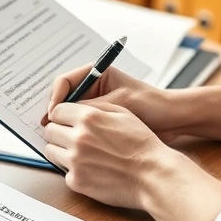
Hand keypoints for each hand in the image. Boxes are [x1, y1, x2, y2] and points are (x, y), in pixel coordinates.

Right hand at [42, 64, 176, 139]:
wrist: (173, 120)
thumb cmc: (151, 105)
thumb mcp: (118, 104)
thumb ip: (89, 108)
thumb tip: (59, 115)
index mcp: (97, 75)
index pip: (65, 82)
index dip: (55, 98)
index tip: (52, 114)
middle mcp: (93, 89)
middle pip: (63, 99)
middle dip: (55, 113)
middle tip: (47, 129)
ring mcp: (96, 106)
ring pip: (69, 116)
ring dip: (63, 126)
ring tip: (57, 139)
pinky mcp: (100, 123)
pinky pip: (80, 128)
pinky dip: (74, 135)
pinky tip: (71, 146)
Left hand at [45, 101, 183, 208]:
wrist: (153, 175)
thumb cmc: (141, 144)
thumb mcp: (122, 113)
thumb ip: (94, 108)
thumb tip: (74, 107)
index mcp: (88, 118)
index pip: (57, 110)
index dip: (61, 114)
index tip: (65, 119)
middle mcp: (78, 138)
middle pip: (50, 130)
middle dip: (59, 131)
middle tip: (71, 136)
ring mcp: (75, 161)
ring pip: (51, 151)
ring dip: (61, 150)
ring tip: (80, 152)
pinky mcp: (76, 182)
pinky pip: (63, 172)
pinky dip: (73, 170)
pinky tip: (90, 168)